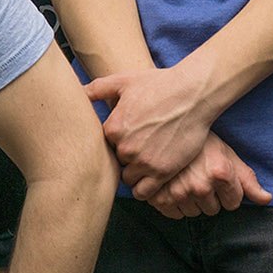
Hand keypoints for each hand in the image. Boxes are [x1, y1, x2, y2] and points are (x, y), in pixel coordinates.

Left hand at [83, 67, 213, 199]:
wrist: (193, 94)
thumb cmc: (160, 84)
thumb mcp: (125, 80)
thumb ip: (98, 88)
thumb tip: (78, 93)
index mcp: (112, 128)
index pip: (104, 146)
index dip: (115, 141)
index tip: (128, 135)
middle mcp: (125, 147)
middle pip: (116, 162)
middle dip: (126, 156)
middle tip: (141, 146)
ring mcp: (144, 162)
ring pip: (129, 178)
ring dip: (135, 172)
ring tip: (147, 160)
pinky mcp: (162, 172)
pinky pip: (143, 192)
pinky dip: (144, 188)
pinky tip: (151, 177)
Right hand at [143, 132, 272, 217]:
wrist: (166, 129)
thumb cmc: (201, 142)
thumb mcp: (227, 155)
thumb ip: (247, 180)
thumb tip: (267, 199)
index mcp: (220, 174)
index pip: (233, 203)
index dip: (228, 191)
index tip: (218, 177)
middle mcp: (201, 185)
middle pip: (213, 210)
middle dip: (209, 196)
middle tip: (200, 176)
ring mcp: (179, 192)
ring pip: (194, 213)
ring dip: (192, 201)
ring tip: (186, 179)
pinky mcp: (160, 197)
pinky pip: (175, 215)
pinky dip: (174, 204)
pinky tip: (173, 186)